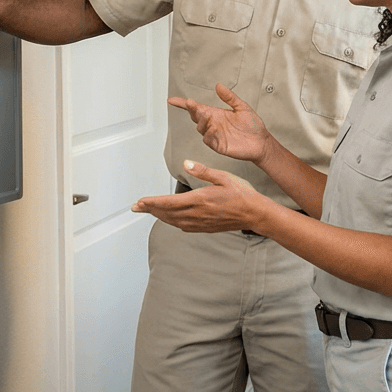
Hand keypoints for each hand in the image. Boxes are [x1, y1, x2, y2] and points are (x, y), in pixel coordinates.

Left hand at [132, 160, 270, 232]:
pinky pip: (184, 226)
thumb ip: (203, 171)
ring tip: (150, 211)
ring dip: (159, 216)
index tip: (140, 202)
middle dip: (150, 210)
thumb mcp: (223, 177)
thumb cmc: (242, 195)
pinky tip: (171, 219)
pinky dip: (172, 222)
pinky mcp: (205, 228)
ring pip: (173, 221)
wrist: (255, 214)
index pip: (168, 203)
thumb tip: (186, 164)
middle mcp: (197, 214)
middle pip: (167, 213)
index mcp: (200, 200)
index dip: (151, 203)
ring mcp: (201, 223)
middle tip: (137, 207)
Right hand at [169, 84, 272, 162]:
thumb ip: (229, 97)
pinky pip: (208, 140)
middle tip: (192, 104)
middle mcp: (213, 124)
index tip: (172, 100)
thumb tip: (218, 85)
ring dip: (202, 121)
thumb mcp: (242, 107)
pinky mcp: (218, 145)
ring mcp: (215, 135)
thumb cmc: (252, 126)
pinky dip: (208, 134)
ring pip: (201, 128)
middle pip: (196, 116)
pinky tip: (213, 129)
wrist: (262, 142)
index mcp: (216, 114)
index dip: (183, 104)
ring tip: (207, 115)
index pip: (196, 109)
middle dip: (192, 110)